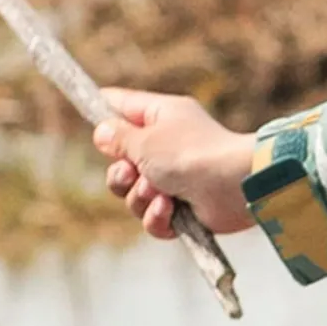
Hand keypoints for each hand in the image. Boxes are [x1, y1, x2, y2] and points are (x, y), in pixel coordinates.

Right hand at [93, 89, 258, 241]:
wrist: (238, 186)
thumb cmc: (191, 154)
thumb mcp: (145, 139)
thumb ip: (118, 137)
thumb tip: (104, 132)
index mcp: (162, 117)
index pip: (123, 107)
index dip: (103, 114)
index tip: (89, 121)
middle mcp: (169, 146)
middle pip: (122, 163)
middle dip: (120, 175)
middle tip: (132, 172)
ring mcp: (178, 179)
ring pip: (134, 195)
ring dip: (140, 197)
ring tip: (160, 192)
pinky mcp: (186, 210)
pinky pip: (154, 218)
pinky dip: (157, 217)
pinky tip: (170, 208)